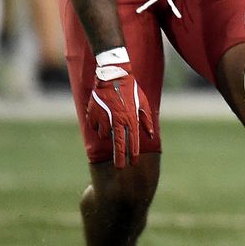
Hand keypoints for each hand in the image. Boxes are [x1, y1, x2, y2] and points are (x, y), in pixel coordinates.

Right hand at [87, 49, 153, 168]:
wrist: (113, 76)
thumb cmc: (131, 90)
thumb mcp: (143, 104)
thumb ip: (147, 121)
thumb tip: (151, 135)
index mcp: (130, 119)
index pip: (133, 141)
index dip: (133, 153)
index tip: (133, 163)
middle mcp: (117, 121)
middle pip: (118, 144)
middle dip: (119, 158)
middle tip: (119, 169)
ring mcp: (103, 118)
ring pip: (103, 135)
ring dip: (106, 133)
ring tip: (109, 121)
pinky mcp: (92, 114)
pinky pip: (94, 126)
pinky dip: (97, 124)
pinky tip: (101, 115)